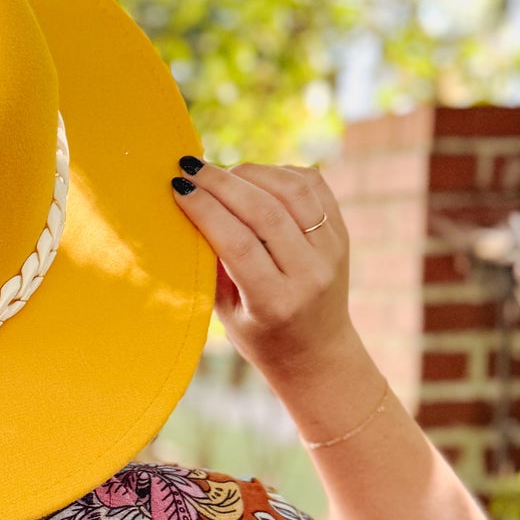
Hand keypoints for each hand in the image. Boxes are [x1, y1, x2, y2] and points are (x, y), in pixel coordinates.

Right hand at [168, 157, 367, 393]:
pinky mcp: (341, 231)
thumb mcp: (226, 312)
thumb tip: (187, 208)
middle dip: (221, 182)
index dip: (204, 208)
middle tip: (190, 167)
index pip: (237, 242)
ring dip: (250, 172)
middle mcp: (310, 273)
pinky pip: (312, 184)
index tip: (178, 187)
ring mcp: (332, 249)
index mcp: (276, 302)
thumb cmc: (260, 336)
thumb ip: (211, 264)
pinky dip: (278, 172)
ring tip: (220, 173)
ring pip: (291, 188)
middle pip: (264, 210)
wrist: (318, 352)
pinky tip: (253, 178)